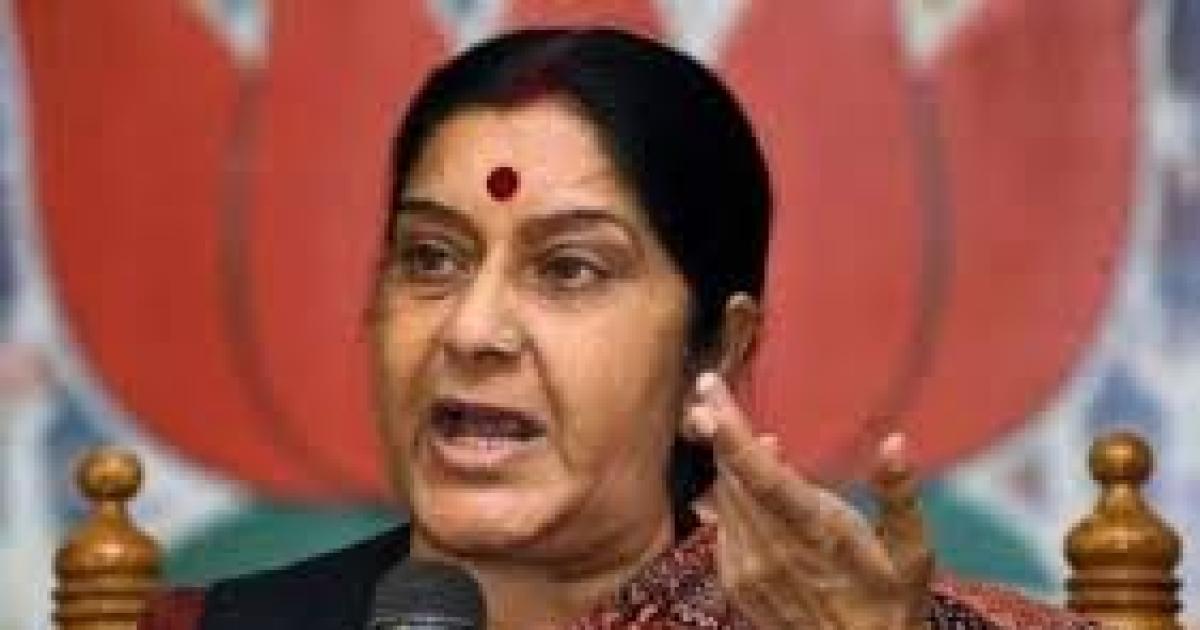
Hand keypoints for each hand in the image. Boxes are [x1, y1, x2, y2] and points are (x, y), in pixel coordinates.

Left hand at [687, 373, 932, 629]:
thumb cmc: (891, 605)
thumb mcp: (913, 555)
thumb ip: (899, 496)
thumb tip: (895, 443)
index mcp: (815, 536)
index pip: (761, 477)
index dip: (731, 434)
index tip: (709, 394)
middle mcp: (772, 553)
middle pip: (732, 478)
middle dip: (717, 431)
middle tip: (706, 390)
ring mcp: (748, 570)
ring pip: (724, 498)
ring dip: (725, 459)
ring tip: (731, 427)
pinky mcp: (735, 582)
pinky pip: (723, 523)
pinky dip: (731, 494)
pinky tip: (749, 483)